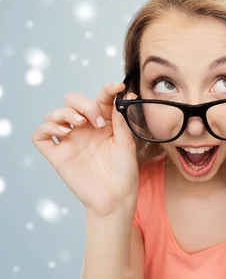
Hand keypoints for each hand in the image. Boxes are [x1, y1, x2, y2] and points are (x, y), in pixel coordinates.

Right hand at [31, 82, 138, 216]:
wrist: (116, 197)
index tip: (118, 87)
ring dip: (66, 112)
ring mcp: (69, 141)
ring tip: (81, 124)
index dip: (107, 89)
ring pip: (53, 114)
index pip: (100, 99)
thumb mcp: (127, 142)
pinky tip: (64, 132)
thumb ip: (121, 120)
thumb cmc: (125, 171)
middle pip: (72, 100)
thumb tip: (122, 98)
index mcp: (103, 123)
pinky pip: (40, 135)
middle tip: (98, 119)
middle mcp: (84, 129)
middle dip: (84, 103)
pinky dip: (47, 127)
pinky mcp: (57, 155)